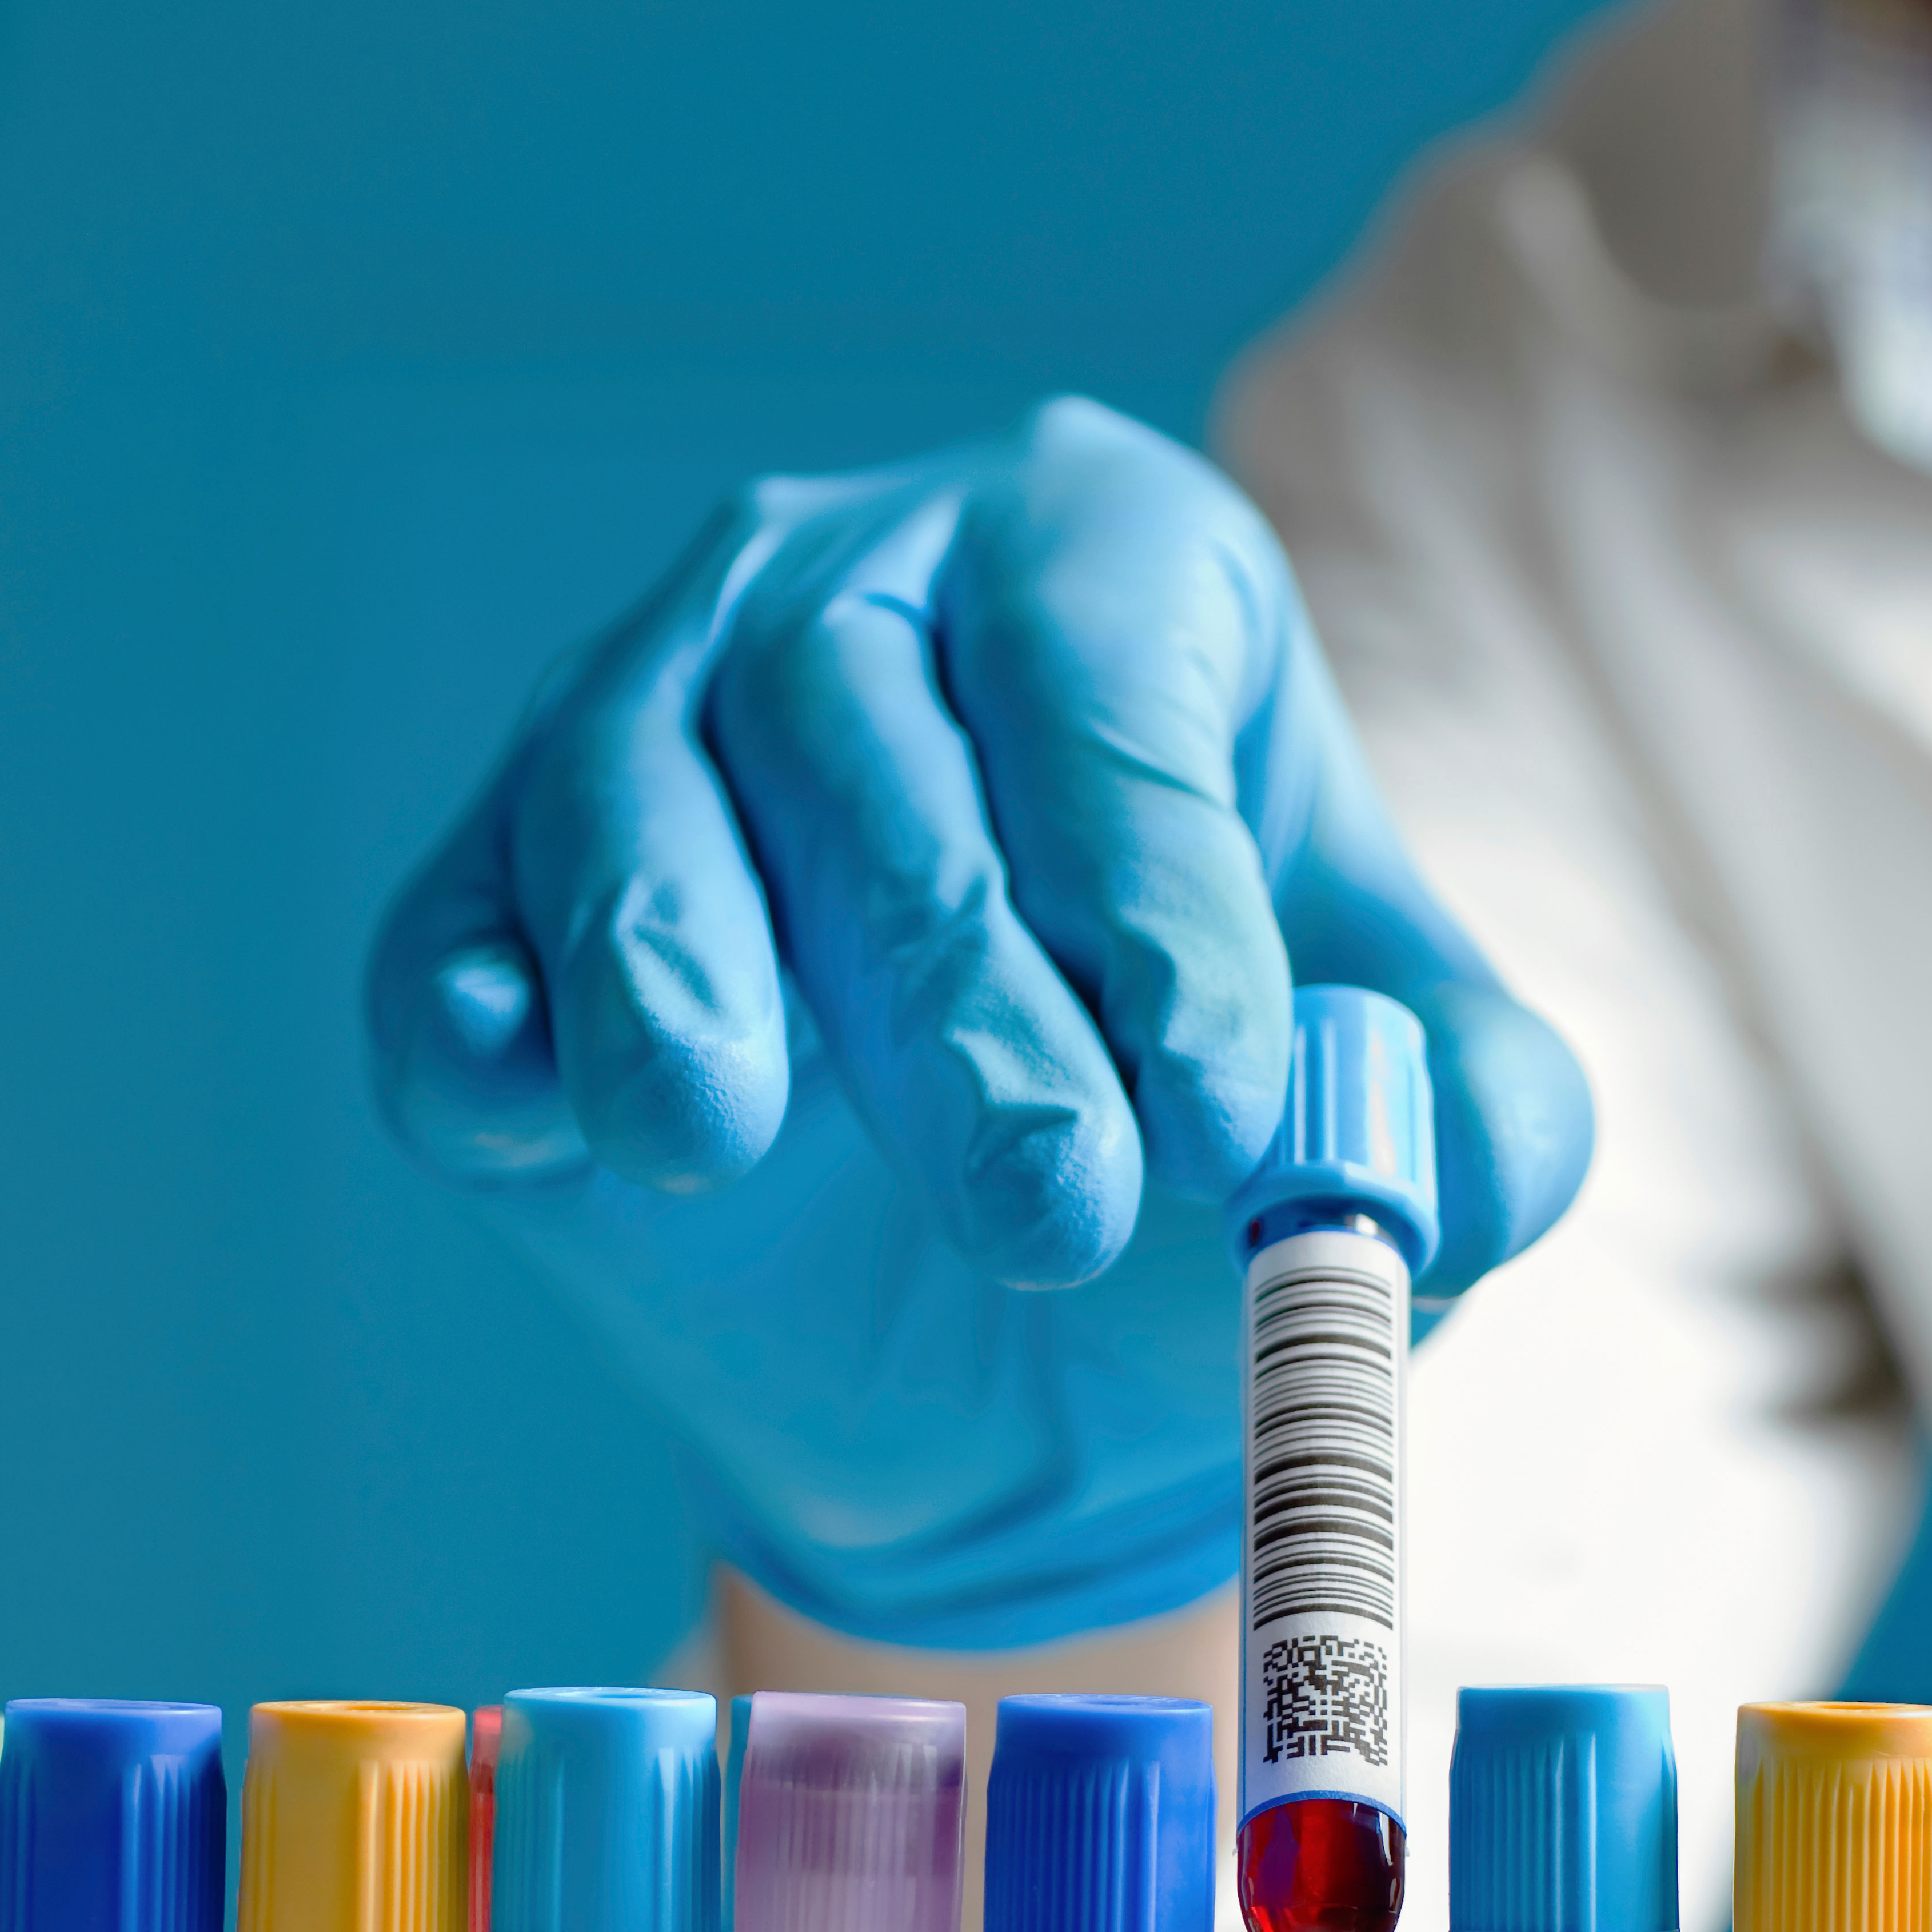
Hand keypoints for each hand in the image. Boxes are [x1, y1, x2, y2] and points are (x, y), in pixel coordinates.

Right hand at [366, 398, 1591, 1644]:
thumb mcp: (1384, 1136)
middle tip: (1055, 1202)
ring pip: (628, 804)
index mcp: (1093, 578)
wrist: (1014, 1353)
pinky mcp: (485, 927)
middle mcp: (844, 601)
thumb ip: (1476, 1133)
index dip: (1161, 887)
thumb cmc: (1205, 1162)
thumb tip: (1440, 1172)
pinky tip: (529, 1104)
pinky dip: (482, 1029)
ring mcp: (634, 743)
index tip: (1226, 1104)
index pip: (1104, 681)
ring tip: (719, 1134)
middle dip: (959, 986)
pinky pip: (455, 958)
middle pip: (866, 739)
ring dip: (682, 973)